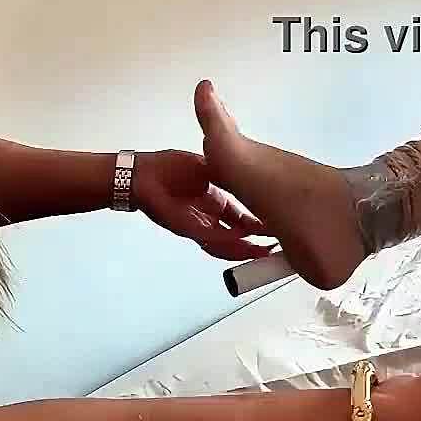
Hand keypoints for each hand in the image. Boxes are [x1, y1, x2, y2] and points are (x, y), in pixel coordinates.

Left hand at [132, 149, 271, 260]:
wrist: (142, 174)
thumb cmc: (169, 168)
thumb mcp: (209, 169)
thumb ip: (229, 178)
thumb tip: (249, 181)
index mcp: (215, 204)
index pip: (242, 221)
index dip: (259, 226)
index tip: (276, 226)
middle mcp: (209, 220)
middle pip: (238, 238)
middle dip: (258, 244)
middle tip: (278, 247)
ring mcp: (199, 228)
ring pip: (228, 245)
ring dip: (247, 250)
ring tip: (267, 252)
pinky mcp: (189, 230)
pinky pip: (214, 240)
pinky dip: (230, 242)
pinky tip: (247, 240)